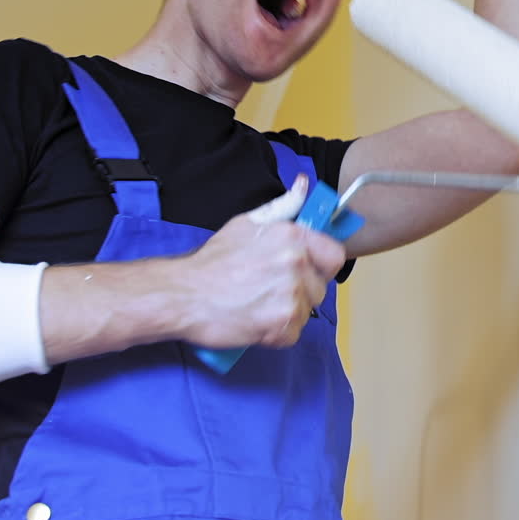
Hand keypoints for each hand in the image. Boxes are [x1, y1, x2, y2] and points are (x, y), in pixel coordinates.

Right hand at [178, 176, 346, 349]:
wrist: (183, 294)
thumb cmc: (212, 260)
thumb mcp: (247, 223)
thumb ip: (283, 206)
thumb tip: (304, 186)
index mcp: (292, 236)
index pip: (334, 255)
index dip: (322, 265)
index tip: (307, 270)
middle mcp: (296, 264)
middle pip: (320, 287)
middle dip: (300, 291)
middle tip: (269, 289)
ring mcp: (290, 297)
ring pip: (306, 311)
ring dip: (287, 312)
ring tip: (258, 304)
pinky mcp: (281, 326)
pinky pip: (293, 333)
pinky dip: (277, 333)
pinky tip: (256, 320)